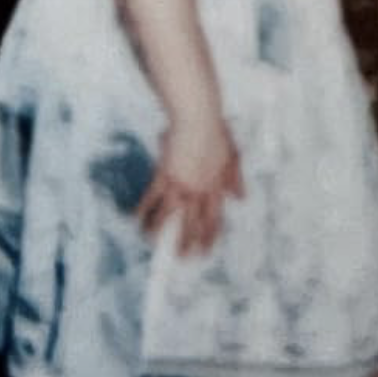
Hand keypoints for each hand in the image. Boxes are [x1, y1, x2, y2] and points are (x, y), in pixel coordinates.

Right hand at [137, 115, 243, 254]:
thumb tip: (240, 199)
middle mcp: (199, 191)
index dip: (209, 238)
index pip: (214, 220)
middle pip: (192, 225)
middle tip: (181, 259)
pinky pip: (152, 198)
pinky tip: (136, 220)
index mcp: (216, 188)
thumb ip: (235, 180)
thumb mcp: (232, 157)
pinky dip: (144, 211)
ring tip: (153, 243)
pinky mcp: (164, 175)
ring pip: (169, 217)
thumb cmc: (216, 133)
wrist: (198, 118)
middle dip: (186, 244)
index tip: (205, 252)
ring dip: (160, 232)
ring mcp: (181, 185)